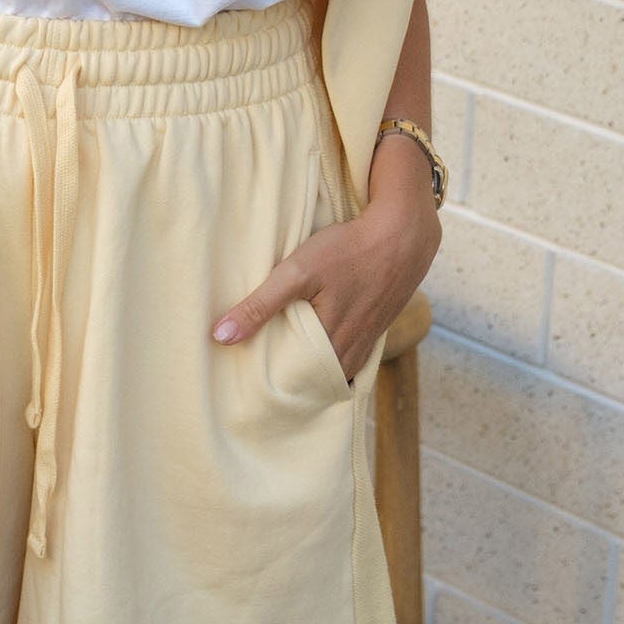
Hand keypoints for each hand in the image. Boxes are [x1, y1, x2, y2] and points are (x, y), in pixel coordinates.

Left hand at [209, 182, 439, 378]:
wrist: (402, 235)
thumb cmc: (348, 251)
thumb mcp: (298, 272)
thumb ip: (260, 305)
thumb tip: (221, 336)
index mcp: (329, 346)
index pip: (294, 386)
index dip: (271, 388)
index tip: (247, 386)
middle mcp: (350, 352)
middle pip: (314, 382)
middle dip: (290, 383)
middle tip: (260, 380)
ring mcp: (366, 342)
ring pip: (334, 371)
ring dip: (312, 372)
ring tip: (284, 368)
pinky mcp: (374, 328)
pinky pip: (350, 357)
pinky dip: (331, 359)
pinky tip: (317, 348)